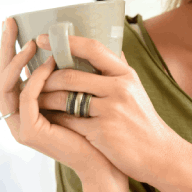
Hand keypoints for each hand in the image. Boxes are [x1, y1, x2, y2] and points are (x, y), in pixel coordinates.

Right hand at [0, 18, 126, 185]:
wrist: (107, 157)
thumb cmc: (96, 124)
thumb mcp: (76, 92)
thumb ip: (66, 72)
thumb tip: (71, 38)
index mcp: (25, 107)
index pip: (9, 73)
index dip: (8, 48)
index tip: (12, 22)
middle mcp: (17, 116)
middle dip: (4, 48)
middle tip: (10, 23)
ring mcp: (20, 126)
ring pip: (5, 87)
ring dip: (19, 61)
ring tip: (33, 42)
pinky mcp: (30, 133)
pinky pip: (27, 98)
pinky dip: (37, 78)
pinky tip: (51, 64)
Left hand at [35, 33, 178, 184]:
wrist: (159, 154)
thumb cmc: (142, 120)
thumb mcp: (135, 89)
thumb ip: (116, 70)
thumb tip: (99, 48)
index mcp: (126, 74)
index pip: (93, 48)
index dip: (67, 42)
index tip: (43, 38)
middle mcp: (120, 88)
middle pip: (71, 75)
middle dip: (47, 78)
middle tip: (32, 79)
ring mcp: (111, 110)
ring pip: (65, 98)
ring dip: (46, 99)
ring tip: (35, 100)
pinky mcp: (102, 132)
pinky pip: (69, 121)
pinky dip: (56, 120)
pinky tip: (49, 120)